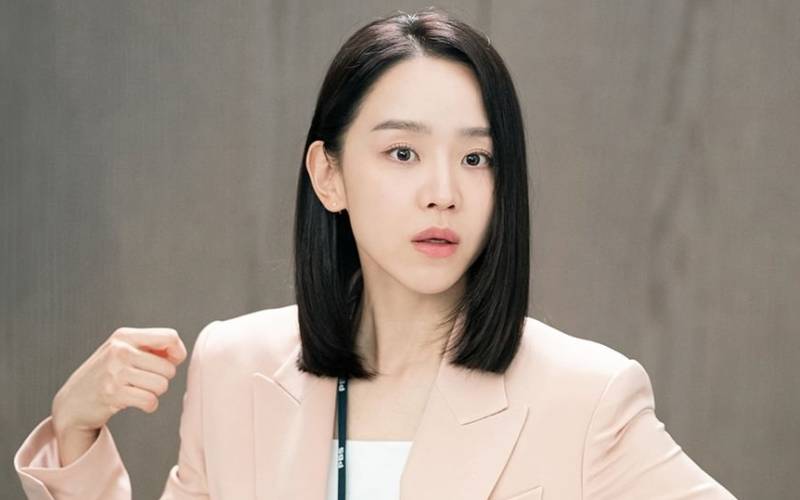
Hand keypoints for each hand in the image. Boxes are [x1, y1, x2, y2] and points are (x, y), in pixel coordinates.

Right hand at [51, 327, 187, 435]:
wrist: (73, 402)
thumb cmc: (106, 374)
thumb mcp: (123, 352)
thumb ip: (151, 348)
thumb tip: (179, 354)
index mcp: (124, 336)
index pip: (170, 337)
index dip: (177, 352)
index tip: (171, 361)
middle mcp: (119, 351)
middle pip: (169, 367)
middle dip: (163, 378)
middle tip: (144, 381)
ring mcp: (115, 372)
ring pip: (162, 385)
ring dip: (155, 392)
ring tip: (138, 390)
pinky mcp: (113, 394)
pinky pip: (150, 401)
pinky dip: (149, 405)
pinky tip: (137, 402)